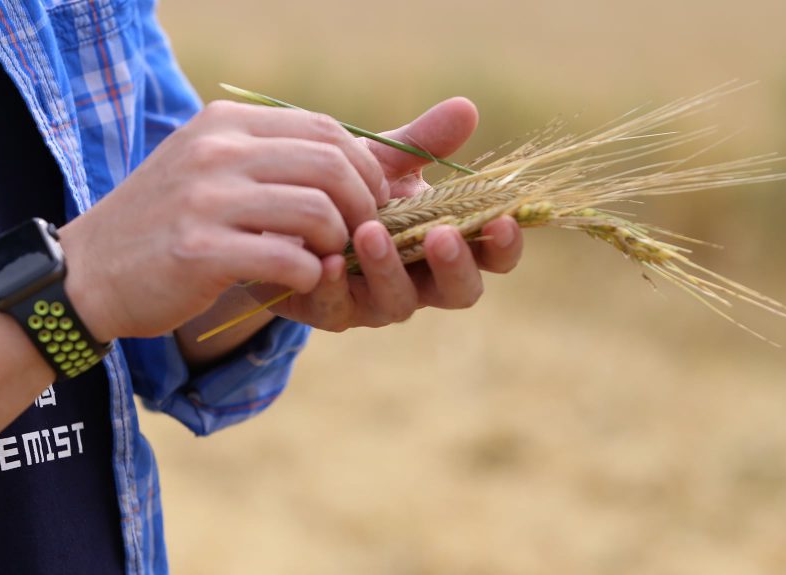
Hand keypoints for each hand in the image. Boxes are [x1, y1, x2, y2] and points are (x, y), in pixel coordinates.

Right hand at [58, 101, 389, 340]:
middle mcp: (215, 151)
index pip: (323, 128)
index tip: (370, 200)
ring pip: (317, 211)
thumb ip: (268, 158)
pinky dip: (310, 275)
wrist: (88, 272)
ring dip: (339, 243)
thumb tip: (353, 163)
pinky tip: (300, 281)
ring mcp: (205, 200)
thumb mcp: (208, 168)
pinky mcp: (199, 251)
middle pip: (330, 165)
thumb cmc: (164, 223)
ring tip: (328, 259)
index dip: (364, 166)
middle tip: (363, 235)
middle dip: (364, 205)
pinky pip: (289, 260)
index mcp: (224, 123)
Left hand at [254, 97, 523, 330]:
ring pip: (399, 302)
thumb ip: (424, 142)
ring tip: (371, 231)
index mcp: (444, 246)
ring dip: (389, 267)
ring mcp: (376, 302)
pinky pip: (337, 308)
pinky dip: (335, 284)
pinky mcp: (328, 311)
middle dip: (454, 265)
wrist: (281, 212)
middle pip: (460, 291)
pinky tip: (329, 259)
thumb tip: (467, 107)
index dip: (504, 244)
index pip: (491, 255)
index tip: (504, 219)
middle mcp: (420, 282)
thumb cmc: (344, 189)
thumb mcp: (384, 162)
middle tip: (442, 234)